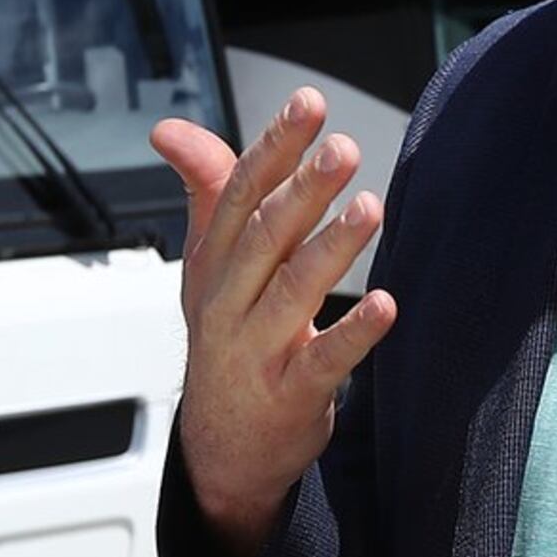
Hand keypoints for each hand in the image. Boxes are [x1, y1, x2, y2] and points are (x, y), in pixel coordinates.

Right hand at [151, 87, 396, 556]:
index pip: (236, 196)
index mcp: (213, 266)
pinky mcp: (290, 399)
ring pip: (291, 293)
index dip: (272, 148)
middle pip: (263, 239)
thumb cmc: (226, 343)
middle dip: (302, 190)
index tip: (309, 105)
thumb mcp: (209, 268)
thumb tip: (170, 130)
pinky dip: (354, 334)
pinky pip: (322, 363)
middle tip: (343, 149)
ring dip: (331, 249)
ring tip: (370, 208)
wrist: (220, 451)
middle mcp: (229, 306)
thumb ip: (206, 193)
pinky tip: (386, 306)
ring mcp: (256, 354)